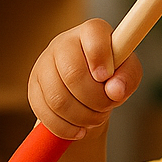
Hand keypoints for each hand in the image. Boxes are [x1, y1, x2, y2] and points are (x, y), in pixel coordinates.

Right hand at [29, 18, 142, 139]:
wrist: (89, 91)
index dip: (100, 57)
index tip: (105, 77)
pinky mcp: (34, 88)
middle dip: (95, 100)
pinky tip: (80, 129)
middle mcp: (64, 43)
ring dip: (82, 117)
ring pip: (58, 99)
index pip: (93, 34)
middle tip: (106, 108)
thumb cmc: (112, 77)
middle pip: (73, 74)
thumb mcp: (128, 75)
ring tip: (95, 118)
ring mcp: (44, 64)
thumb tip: (115, 91)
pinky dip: (67, 128)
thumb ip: (128, 78)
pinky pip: (46, 114)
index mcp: (92, 32)